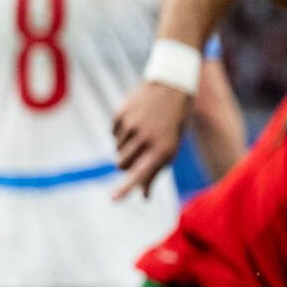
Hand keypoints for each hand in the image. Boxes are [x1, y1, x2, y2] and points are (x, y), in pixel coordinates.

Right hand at [112, 82, 192, 199]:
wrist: (172, 86)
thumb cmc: (174, 124)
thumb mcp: (171, 147)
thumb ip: (156, 172)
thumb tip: (143, 197)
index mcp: (163, 149)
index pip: (141, 173)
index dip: (126, 188)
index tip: (112, 200)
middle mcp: (146, 138)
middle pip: (122, 165)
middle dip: (127, 163)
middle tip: (141, 150)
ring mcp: (132, 125)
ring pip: (117, 150)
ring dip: (126, 146)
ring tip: (143, 131)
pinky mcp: (121, 114)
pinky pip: (113, 133)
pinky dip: (121, 132)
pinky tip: (136, 120)